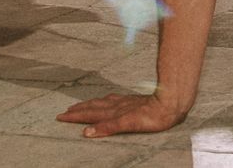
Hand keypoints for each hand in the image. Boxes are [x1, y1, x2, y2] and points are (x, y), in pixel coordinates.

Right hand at [57, 91, 189, 137]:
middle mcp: (117, 105)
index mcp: (114, 112)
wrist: (170, 102)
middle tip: (65, 112)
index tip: (61, 116)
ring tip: (80, 105)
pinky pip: (113, 100)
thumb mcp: (128, 124)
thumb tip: (86, 132)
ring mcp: (125, 102)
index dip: (76, 116)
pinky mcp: (133, 101)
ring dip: (89, 105)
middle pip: (93, 107)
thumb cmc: (153, 116)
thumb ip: (108, 127)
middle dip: (79, 110)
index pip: (90, 114)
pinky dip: (104, 101)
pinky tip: (107, 100)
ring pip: (102, 103)